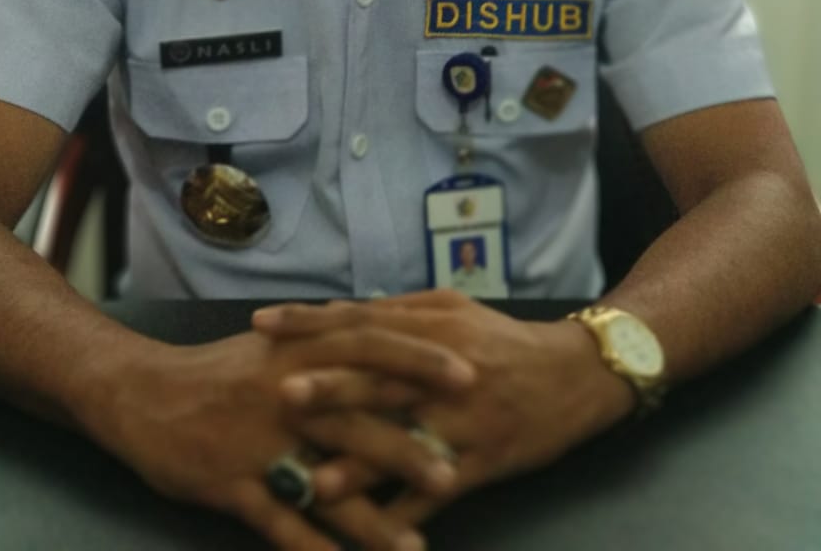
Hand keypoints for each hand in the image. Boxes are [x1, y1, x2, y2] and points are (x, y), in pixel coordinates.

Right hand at [77, 323, 475, 550]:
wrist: (143, 394)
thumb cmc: (218, 371)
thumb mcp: (273, 344)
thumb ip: (324, 339)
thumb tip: (376, 322)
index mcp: (299, 351)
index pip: (371, 347)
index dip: (420, 360)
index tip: (471, 371)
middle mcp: (284, 393)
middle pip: (357, 418)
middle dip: (409, 443)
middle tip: (460, 466)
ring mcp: (259, 442)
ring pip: (323, 482)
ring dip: (371, 517)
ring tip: (414, 547)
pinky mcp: (233, 484)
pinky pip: (279, 523)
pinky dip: (312, 550)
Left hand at [255, 290, 635, 524]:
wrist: (574, 375)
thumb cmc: (503, 340)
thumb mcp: (454, 309)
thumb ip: (400, 311)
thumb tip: (343, 310)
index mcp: (431, 324)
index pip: (360, 319)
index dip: (311, 322)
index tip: (262, 324)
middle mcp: (442, 368)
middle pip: (379, 377)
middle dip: (329, 387)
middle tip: (278, 393)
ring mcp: (463, 418)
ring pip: (404, 441)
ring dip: (357, 462)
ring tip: (312, 480)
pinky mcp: (484, 460)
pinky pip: (440, 488)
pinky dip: (406, 510)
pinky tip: (375, 531)